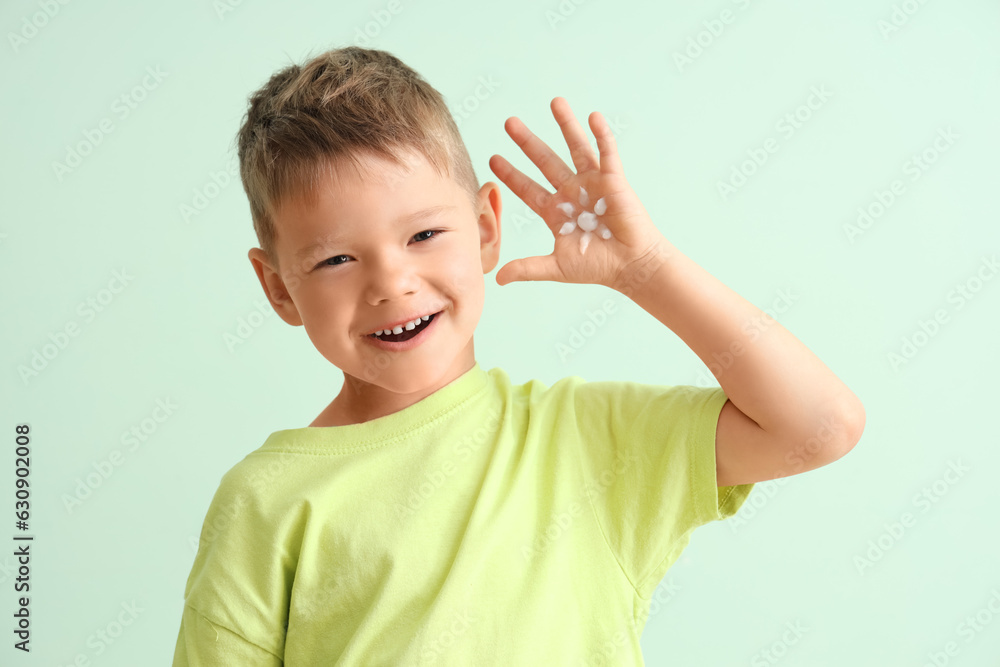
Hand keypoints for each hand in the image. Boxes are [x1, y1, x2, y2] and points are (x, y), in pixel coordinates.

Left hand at [488, 97, 665, 289]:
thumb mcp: (557, 267)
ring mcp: (593, 183)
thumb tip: (499, 278)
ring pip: (576, 148)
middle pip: (545, 161)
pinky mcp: (614, 180)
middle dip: (527, 142)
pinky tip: (593, 117)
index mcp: (556, 212)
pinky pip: (607, 153)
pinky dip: (601, 135)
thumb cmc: (597, 267)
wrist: (631, 266)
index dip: (511, 174)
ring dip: (566, 125)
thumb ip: (528, 268)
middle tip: (510, 122)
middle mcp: (572, 192)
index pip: (527, 188)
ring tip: (555, 101)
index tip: (492, 158)